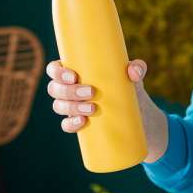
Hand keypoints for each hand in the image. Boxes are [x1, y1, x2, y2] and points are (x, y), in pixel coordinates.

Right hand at [46, 59, 167, 162]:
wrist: (136, 113)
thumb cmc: (128, 86)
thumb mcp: (134, 75)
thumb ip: (137, 67)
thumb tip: (133, 72)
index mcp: (74, 71)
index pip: (54, 68)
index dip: (57, 72)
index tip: (74, 76)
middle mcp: (68, 88)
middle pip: (54, 88)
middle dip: (69, 91)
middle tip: (91, 92)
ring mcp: (71, 106)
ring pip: (59, 106)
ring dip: (72, 107)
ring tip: (93, 108)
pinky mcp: (77, 122)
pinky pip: (66, 125)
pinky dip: (71, 124)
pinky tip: (82, 122)